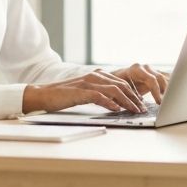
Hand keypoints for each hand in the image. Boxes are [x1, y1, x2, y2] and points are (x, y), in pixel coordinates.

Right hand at [23, 68, 149, 114]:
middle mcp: (95, 76)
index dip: (134, 93)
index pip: (122, 82)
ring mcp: (88, 82)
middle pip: (122, 85)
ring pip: (115, 90)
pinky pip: (100, 96)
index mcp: (97, 75)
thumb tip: (116, 104)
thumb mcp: (86, 93)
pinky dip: (110, 103)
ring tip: (134, 110)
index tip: (141, 104)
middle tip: (142, 109)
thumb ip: (100, 94)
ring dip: (127, 101)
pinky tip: (117, 109)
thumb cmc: (64, 96)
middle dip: (135, 98)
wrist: (44, 94)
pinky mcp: (81, 91)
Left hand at [108, 63, 168, 103]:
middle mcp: (145, 67)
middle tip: (167, 103)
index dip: (156, 91)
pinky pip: (165, 79)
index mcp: (136, 69)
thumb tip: (136, 107)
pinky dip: (169, 87)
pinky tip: (172, 96)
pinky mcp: (155, 74)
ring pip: (165, 78)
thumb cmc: (117, 84)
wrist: (117, 77)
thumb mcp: (121, 89)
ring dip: (169, 90)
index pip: (151, 79)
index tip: (159, 102)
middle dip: (165, 91)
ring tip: (171, 102)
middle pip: (160, 78)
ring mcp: (151, 69)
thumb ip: (129, 96)